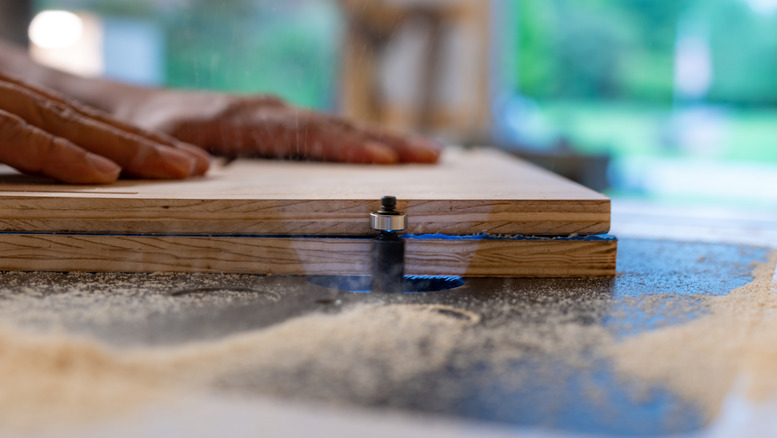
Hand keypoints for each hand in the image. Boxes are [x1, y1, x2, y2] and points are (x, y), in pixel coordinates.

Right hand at [0, 74, 209, 183]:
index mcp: (12, 107)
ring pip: (68, 126)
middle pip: (88, 124)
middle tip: (200, 165)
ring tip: (178, 167)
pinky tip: (107, 172)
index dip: (132, 144)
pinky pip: (23, 138)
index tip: (179, 162)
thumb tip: (80, 177)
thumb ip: (24, 152)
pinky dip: (65, 155)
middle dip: (149, 146)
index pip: (80, 126)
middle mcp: (10, 98)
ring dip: (128, 148)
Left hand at [114, 90, 442, 163]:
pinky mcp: (283, 123)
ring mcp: (279, 114)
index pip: (302, 134)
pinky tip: (393, 150)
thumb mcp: (154, 145)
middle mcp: (269, 111)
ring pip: (340, 126)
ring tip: (431, 152)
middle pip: (335, 127)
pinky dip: (366, 140)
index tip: (380, 160)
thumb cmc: (150, 133)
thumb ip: (175, 157)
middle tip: (431, 155)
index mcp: (243, 119)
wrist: (142, 111)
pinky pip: (331, 131)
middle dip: (385, 142)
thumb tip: (200, 170)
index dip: (342, 148)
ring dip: (386, 139)